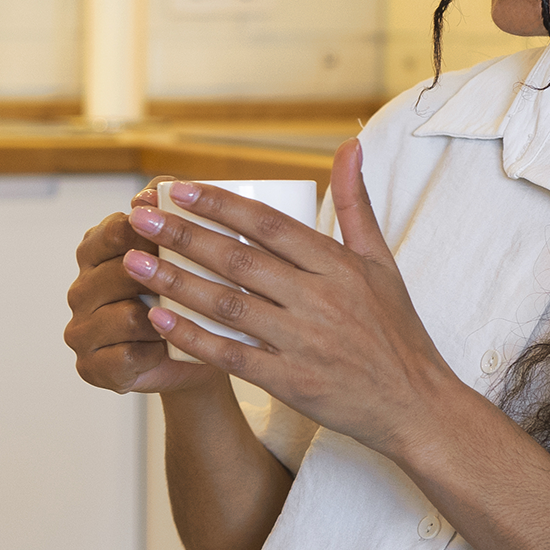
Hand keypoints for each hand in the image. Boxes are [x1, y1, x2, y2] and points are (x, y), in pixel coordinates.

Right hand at [64, 176, 225, 395]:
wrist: (203, 350)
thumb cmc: (193, 291)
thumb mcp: (188, 244)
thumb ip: (172, 208)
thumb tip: (161, 189)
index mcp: (95, 250)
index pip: (117, 230)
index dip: (155, 233)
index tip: (190, 238)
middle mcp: (81, 288)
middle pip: (119, 273)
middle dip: (163, 277)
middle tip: (202, 282)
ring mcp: (81, 329)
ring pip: (123, 316)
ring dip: (163, 317)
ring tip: (192, 317)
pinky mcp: (91, 367)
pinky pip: (126, 355)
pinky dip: (156, 351)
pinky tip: (174, 346)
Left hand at [121, 142, 457, 461]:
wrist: (416, 405)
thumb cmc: (394, 331)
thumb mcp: (381, 261)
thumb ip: (356, 204)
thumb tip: (350, 144)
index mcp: (337, 266)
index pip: (269, 224)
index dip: (220, 204)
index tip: (178, 188)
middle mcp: (320, 299)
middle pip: (239, 260)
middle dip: (183, 235)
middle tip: (138, 217)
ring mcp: (304, 342)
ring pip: (229, 305)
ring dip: (176, 282)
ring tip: (133, 263)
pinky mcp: (292, 382)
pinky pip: (233, 356)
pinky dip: (194, 337)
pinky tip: (160, 319)